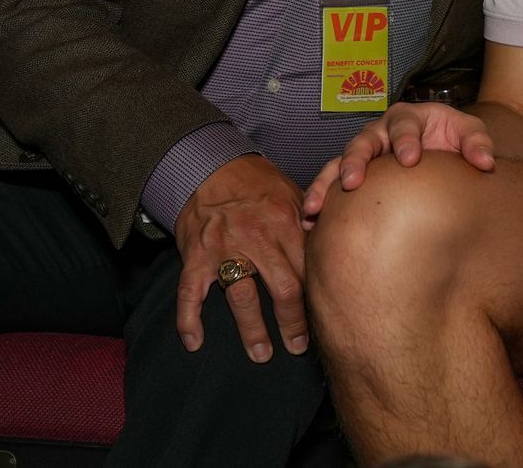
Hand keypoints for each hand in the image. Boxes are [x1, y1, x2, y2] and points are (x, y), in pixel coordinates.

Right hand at [172, 154, 308, 361]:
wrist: (213, 168)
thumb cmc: (259, 184)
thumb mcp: (294, 195)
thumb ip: (311, 225)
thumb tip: (333, 251)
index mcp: (286, 224)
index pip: (308, 268)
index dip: (318, 297)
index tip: (326, 319)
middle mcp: (257, 239)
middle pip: (282, 288)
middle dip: (293, 322)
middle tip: (298, 346)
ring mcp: (224, 249)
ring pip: (241, 297)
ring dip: (251, 329)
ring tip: (261, 353)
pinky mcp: (196, 256)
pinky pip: (189, 293)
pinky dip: (189, 320)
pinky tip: (194, 343)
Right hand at [301, 102, 495, 223]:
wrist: (441, 148)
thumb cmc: (452, 137)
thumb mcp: (469, 133)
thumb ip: (477, 143)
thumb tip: (486, 163)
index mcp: (407, 118)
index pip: (403, 125)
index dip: (406, 140)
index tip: (410, 159)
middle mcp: (379, 133)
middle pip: (362, 142)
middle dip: (356, 161)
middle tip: (353, 182)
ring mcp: (362, 152)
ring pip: (338, 163)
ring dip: (327, 184)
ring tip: (317, 208)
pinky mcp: (353, 173)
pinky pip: (330, 185)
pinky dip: (320, 200)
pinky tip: (311, 223)